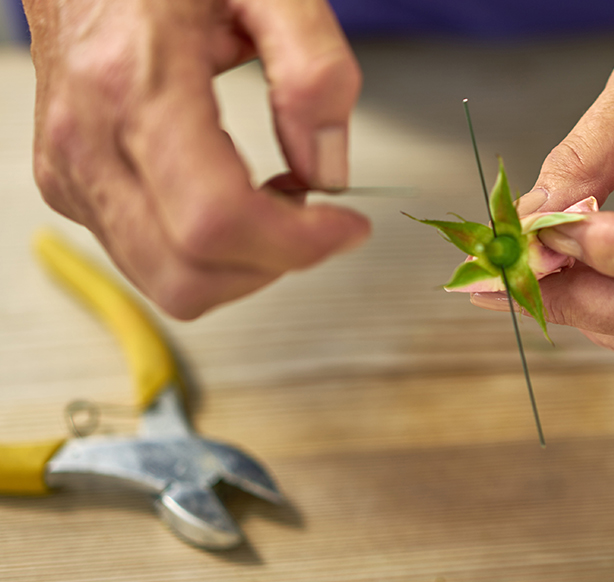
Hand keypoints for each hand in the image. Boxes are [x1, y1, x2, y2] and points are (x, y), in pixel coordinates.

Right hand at [24, 0, 369, 318]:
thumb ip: (314, 70)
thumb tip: (328, 169)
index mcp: (135, 84)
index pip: (218, 220)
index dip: (297, 243)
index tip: (346, 228)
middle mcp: (89, 142)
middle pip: (192, 275)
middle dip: (275, 263)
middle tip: (317, 218)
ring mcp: (73, 174)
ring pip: (172, 283)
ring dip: (245, 263)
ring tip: (278, 199)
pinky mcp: (73, 189)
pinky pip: (152, 261)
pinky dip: (210, 251)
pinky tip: (236, 196)